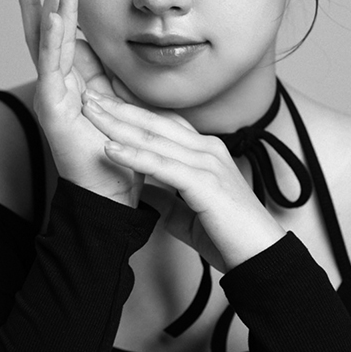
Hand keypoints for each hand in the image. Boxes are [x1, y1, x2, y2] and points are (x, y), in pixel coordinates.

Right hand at [13, 0, 141, 206]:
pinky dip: (52, 39)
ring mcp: (51, 94)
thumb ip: (113, 77)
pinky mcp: (53, 109)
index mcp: (73, 81)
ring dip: (54, 2)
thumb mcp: (121, 103)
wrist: (114, 193)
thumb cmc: (120, 152)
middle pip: (49, 28)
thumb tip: (120, 51)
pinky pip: (52, 68)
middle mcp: (57, 83)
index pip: (62, 33)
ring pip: (49, 39)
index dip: (58, 1)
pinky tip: (55, 14)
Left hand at [81, 91, 285, 270]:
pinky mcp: (204, 183)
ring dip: (118, 123)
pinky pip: (161, 165)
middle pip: (155, 121)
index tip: (105, 99)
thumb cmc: (229, 237)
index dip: (133, 109)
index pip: (164, 122)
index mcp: (206, 152)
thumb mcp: (189, 214)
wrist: (260, 257)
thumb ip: (167, 199)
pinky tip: (108, 148)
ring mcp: (207, 163)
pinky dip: (133, 155)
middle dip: (119, 107)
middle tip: (89, 94)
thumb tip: (144, 194)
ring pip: (154, 137)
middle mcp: (207, 150)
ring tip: (90, 111)